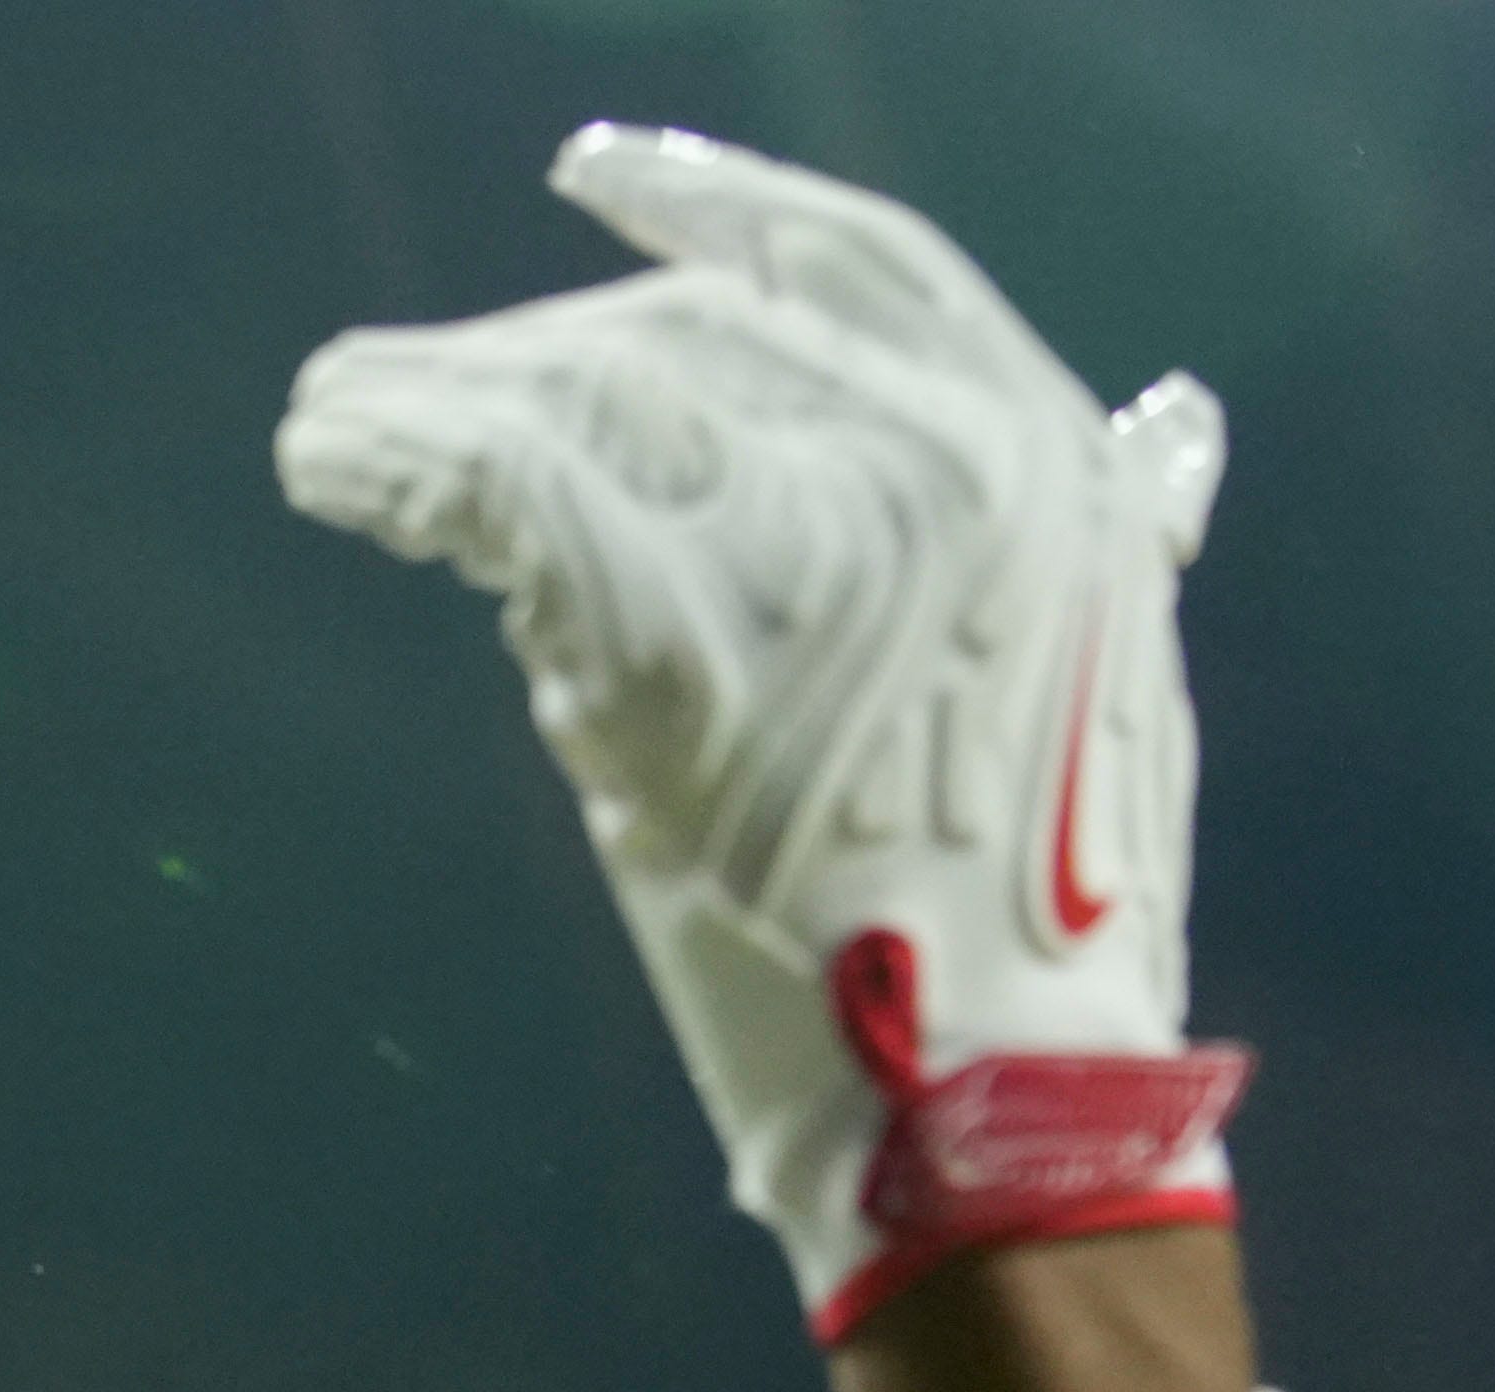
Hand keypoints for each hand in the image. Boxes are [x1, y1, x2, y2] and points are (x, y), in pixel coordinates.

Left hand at [280, 128, 1244, 1340]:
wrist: (989, 1109)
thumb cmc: (1046, 938)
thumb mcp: (1131, 689)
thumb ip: (1125, 534)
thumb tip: (1166, 424)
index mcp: (1037, 458)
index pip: (850, 260)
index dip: (712, 207)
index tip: (597, 179)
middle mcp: (929, 462)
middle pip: (675, 335)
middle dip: (533, 349)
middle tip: (421, 378)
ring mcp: (796, 542)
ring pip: (561, 402)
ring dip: (424, 403)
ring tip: (332, 422)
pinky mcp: (665, 638)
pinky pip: (492, 491)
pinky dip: (392, 465)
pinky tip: (327, 471)